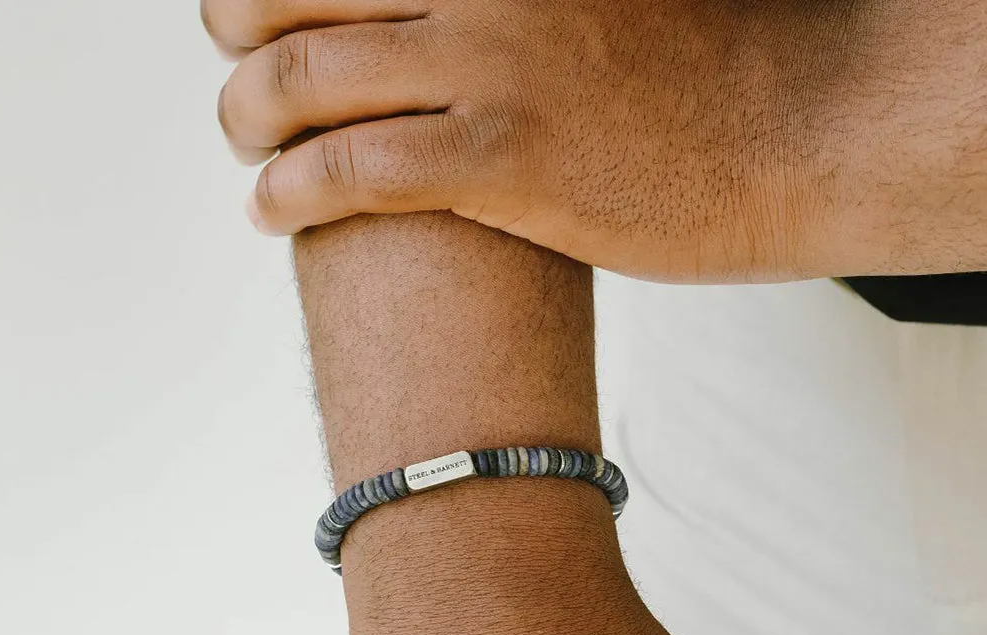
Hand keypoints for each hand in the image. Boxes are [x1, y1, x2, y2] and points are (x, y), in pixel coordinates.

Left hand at [203, 0, 986, 279]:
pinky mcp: (508, 160)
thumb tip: (440, 20)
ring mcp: (493, 64)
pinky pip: (353, 170)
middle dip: (239, 30)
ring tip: (246, 149)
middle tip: (239, 72)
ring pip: (305, 78)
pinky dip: (289, 191)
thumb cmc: (706, 72)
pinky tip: (268, 211)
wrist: (798, 132)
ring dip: (247, 118)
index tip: (262, 13)